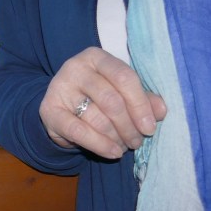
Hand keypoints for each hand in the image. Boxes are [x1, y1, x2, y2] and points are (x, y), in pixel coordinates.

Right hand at [39, 47, 166, 159]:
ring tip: (124, 145)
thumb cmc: (97, 96)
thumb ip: (142, 99)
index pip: (124, 77)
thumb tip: (161, 110)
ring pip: (97, 118)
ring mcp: (60, 87)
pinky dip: (100, 145)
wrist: (61, 106)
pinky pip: (79, 131)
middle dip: (129, 126)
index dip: (140, 104)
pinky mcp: (49, 109)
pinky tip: (113, 152)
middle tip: (137, 141)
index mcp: (97, 57)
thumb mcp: (121, 92)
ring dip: (117, 138)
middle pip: (111, 100)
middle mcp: (76, 67)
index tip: (150, 127)